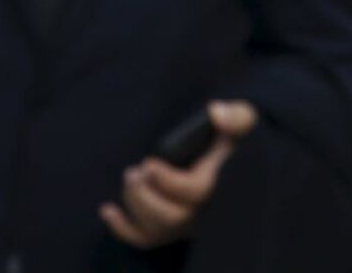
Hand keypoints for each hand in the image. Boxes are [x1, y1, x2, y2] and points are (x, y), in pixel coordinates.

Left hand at [100, 100, 257, 249]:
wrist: (232, 154)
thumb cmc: (235, 135)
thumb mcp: (244, 119)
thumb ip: (237, 116)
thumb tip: (216, 113)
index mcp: (219, 184)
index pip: (194, 193)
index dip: (168, 182)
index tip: (149, 163)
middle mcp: (204, 211)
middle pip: (171, 218)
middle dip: (145, 197)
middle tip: (133, 172)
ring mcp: (188, 221)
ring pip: (157, 230)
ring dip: (134, 207)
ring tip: (129, 177)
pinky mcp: (173, 226)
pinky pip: (147, 239)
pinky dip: (123, 229)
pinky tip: (107, 210)